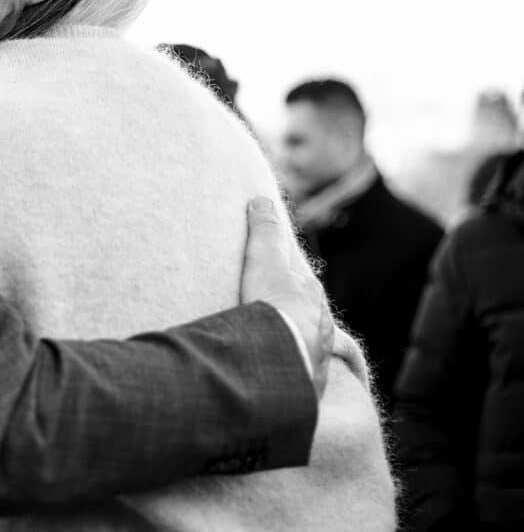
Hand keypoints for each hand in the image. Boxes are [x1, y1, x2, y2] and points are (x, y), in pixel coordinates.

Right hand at [240, 196, 332, 399]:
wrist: (282, 352)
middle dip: (301, 314)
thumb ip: (263, 229)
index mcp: (311, 295)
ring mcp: (316, 354)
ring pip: (311, 344)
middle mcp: (321, 324)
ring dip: (299, 344)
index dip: (292, 278)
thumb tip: (261, 200)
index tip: (283, 278)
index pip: (304, 282)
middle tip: (281, 315)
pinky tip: (284, 378)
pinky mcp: (307, 382)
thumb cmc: (273, 302)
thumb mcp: (263, 257)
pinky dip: (294, 372)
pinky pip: (302, 374)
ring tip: (280, 348)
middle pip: (312, 315)